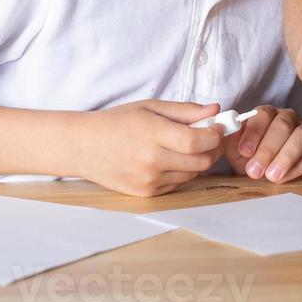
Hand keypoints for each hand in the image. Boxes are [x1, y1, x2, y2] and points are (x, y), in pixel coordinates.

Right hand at [77, 100, 226, 196]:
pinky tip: (170, 159)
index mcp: (153, 134)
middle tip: (211, 136)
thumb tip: (216, 108)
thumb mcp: (150, 108)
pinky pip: (177, 184)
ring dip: (198, 160)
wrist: (83, 146)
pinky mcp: (146, 194)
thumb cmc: (116, 122)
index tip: (218, 126)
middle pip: (201, 161)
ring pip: (193, 174)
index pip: (198, 141)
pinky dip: (182, 172)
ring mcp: (149, 180)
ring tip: (187, 146)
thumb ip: (185, 110)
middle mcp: (152, 161)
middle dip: (213, 148)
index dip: (215, 134)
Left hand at [223, 105, 301, 181]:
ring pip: (299, 137)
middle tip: (255, 171)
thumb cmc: (250, 156)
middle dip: (267, 149)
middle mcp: (286, 117)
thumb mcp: (235, 148)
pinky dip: (297, 167)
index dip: (253, 133)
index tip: (244, 151)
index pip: (261, 116)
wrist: (264, 168)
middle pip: (281, 126)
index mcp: (265, 114)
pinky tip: (284, 178)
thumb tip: (226, 134)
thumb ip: (231, 142)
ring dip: (285, 158)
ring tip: (272, 176)